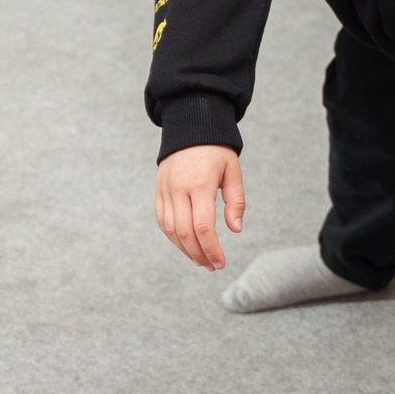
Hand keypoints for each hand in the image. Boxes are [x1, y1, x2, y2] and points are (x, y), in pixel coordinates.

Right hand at [154, 145, 244, 269]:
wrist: (190, 127)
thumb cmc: (216, 151)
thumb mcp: (233, 171)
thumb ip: (236, 201)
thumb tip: (235, 230)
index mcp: (200, 183)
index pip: (203, 226)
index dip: (212, 249)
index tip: (221, 263)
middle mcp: (179, 188)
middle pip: (185, 232)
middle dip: (199, 254)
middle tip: (212, 266)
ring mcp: (165, 189)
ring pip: (170, 229)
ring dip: (185, 249)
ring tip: (200, 260)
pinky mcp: (158, 190)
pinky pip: (162, 220)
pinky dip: (172, 237)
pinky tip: (185, 245)